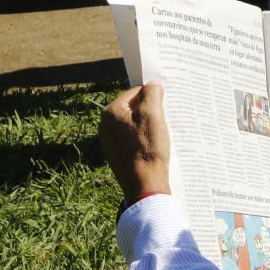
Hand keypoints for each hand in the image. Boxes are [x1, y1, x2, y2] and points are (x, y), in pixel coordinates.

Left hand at [99, 83, 171, 200]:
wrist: (144, 184)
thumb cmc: (148, 148)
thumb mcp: (153, 114)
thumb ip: (152, 93)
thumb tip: (153, 84)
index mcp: (110, 112)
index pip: (135, 92)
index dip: (152, 97)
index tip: (163, 107)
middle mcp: (105, 125)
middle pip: (133, 108)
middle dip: (149, 112)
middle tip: (163, 122)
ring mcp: (110, 141)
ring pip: (134, 124)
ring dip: (148, 127)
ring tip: (159, 137)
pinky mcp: (117, 155)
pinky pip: (132, 139)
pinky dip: (144, 140)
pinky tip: (153, 148)